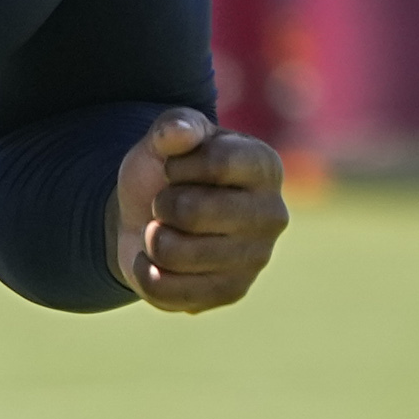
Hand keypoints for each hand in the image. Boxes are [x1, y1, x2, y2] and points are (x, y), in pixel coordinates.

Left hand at [110, 110, 287, 312]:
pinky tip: (157, 261)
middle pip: (192, 211)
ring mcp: (256, 258)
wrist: (147, 219)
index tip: (174, 168)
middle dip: (161, 205)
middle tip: (166, 204)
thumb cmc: (165, 173)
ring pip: (175, 253)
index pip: (218, 163)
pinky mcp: (232, 292)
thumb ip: (173, 126)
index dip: (177, 166)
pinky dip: (146, 273)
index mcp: (264, 166)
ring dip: (152, 239)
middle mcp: (272, 214)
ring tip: (163, 231)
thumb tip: (180, 131)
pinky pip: (167, 289)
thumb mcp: (163, 140)